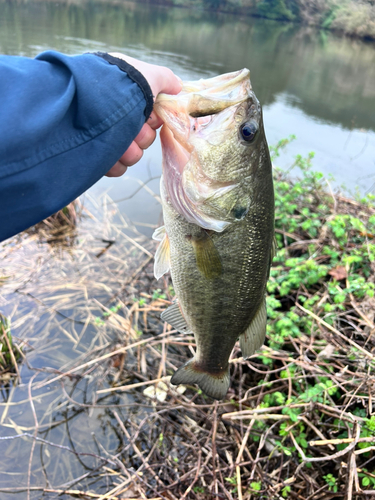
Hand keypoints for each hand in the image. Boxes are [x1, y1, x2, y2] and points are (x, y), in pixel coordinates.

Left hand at [106, 54, 181, 176]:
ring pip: (132, 155)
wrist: (86, 100)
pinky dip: (115, 163)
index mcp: (127, 100)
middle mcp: (117, 118)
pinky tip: (108, 154)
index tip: (149, 115)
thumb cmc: (118, 84)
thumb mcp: (147, 75)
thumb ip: (165, 79)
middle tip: (133, 127)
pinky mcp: (96, 156)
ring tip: (116, 140)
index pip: (152, 119)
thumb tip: (177, 86)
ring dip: (129, 150)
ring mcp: (106, 138)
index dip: (154, 120)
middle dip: (141, 136)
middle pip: (144, 139)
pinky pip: (117, 167)